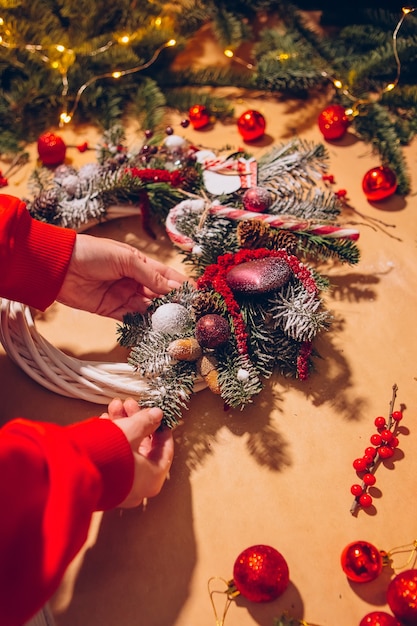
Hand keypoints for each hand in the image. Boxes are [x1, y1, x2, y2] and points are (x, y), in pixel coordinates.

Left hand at [57, 234, 188, 319]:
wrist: (60, 265)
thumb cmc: (93, 253)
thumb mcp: (126, 259)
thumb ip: (150, 276)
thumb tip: (173, 289)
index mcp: (140, 264)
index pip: (166, 276)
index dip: (181, 285)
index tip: (197, 296)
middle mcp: (134, 281)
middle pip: (159, 295)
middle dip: (173, 304)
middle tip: (189, 315)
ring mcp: (123, 296)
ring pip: (147, 309)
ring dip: (160, 316)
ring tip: (175, 325)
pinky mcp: (111, 310)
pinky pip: (131, 319)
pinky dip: (142, 325)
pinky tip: (155, 330)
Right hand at [101, 397, 173, 507]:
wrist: (71, 473)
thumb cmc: (108, 455)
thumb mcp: (131, 431)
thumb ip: (146, 422)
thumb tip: (157, 415)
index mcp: (152, 479)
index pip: (165, 451)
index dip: (161, 429)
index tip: (156, 415)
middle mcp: (138, 489)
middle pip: (143, 448)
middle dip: (136, 422)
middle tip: (129, 405)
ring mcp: (119, 489)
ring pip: (127, 452)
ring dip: (122, 427)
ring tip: (114, 407)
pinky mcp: (102, 485)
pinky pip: (113, 459)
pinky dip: (112, 440)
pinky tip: (104, 421)